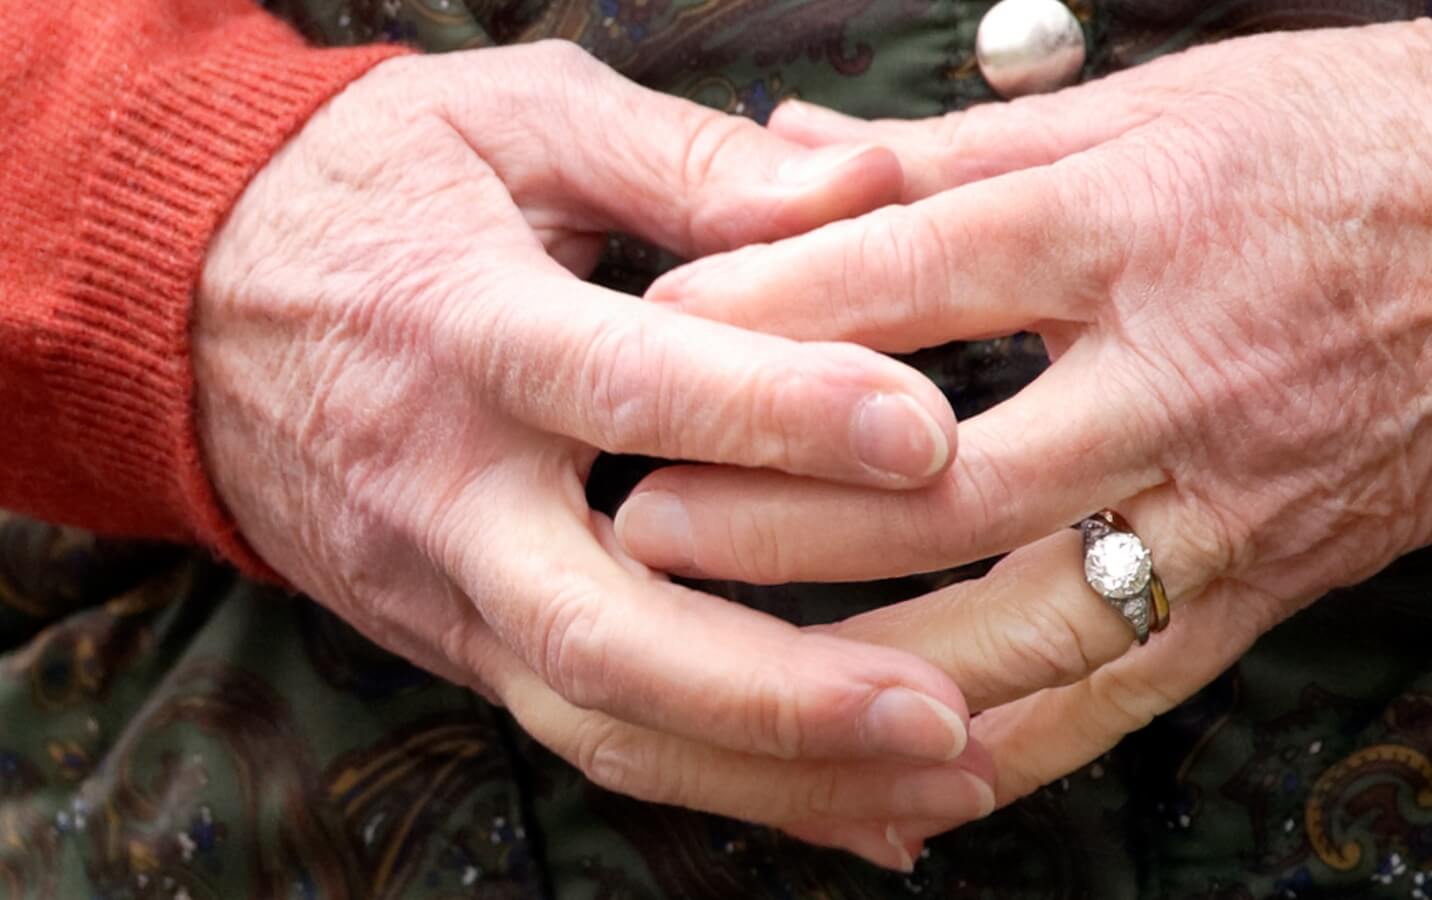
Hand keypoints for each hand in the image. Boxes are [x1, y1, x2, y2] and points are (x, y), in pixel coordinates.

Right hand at [194, 41, 998, 859]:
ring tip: (946, 778)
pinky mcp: (458, 642)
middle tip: (943, 709)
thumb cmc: (374, 189)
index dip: (777, 415)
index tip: (926, 438)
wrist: (182, 297)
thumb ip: (692, 161)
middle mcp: (449, 494)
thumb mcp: (519, 121)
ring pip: (604, 726)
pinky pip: (596, 737)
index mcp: (470, 333)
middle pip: (604, 632)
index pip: (627, 389)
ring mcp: (444, 591)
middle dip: (780, 691)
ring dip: (779, 774)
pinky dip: (733, 788)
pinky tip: (861, 811)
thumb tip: (871, 186)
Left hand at [621, 18, 1431, 847]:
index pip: (909, 281)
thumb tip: (785, 155)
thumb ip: (956, 151)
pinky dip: (1005, 752)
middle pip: (944, 473)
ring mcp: (1226, 501)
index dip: (759, 319)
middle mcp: (1175, 376)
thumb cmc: (1350, 147)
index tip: (645, 348)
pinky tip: (896, 779)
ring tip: (728, 670)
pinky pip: (1123, 698)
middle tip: (639, 530)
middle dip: (773, 512)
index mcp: (1134, 225)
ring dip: (861, 662)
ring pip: (1025, 620)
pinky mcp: (1267, 588)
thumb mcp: (1157, 104)